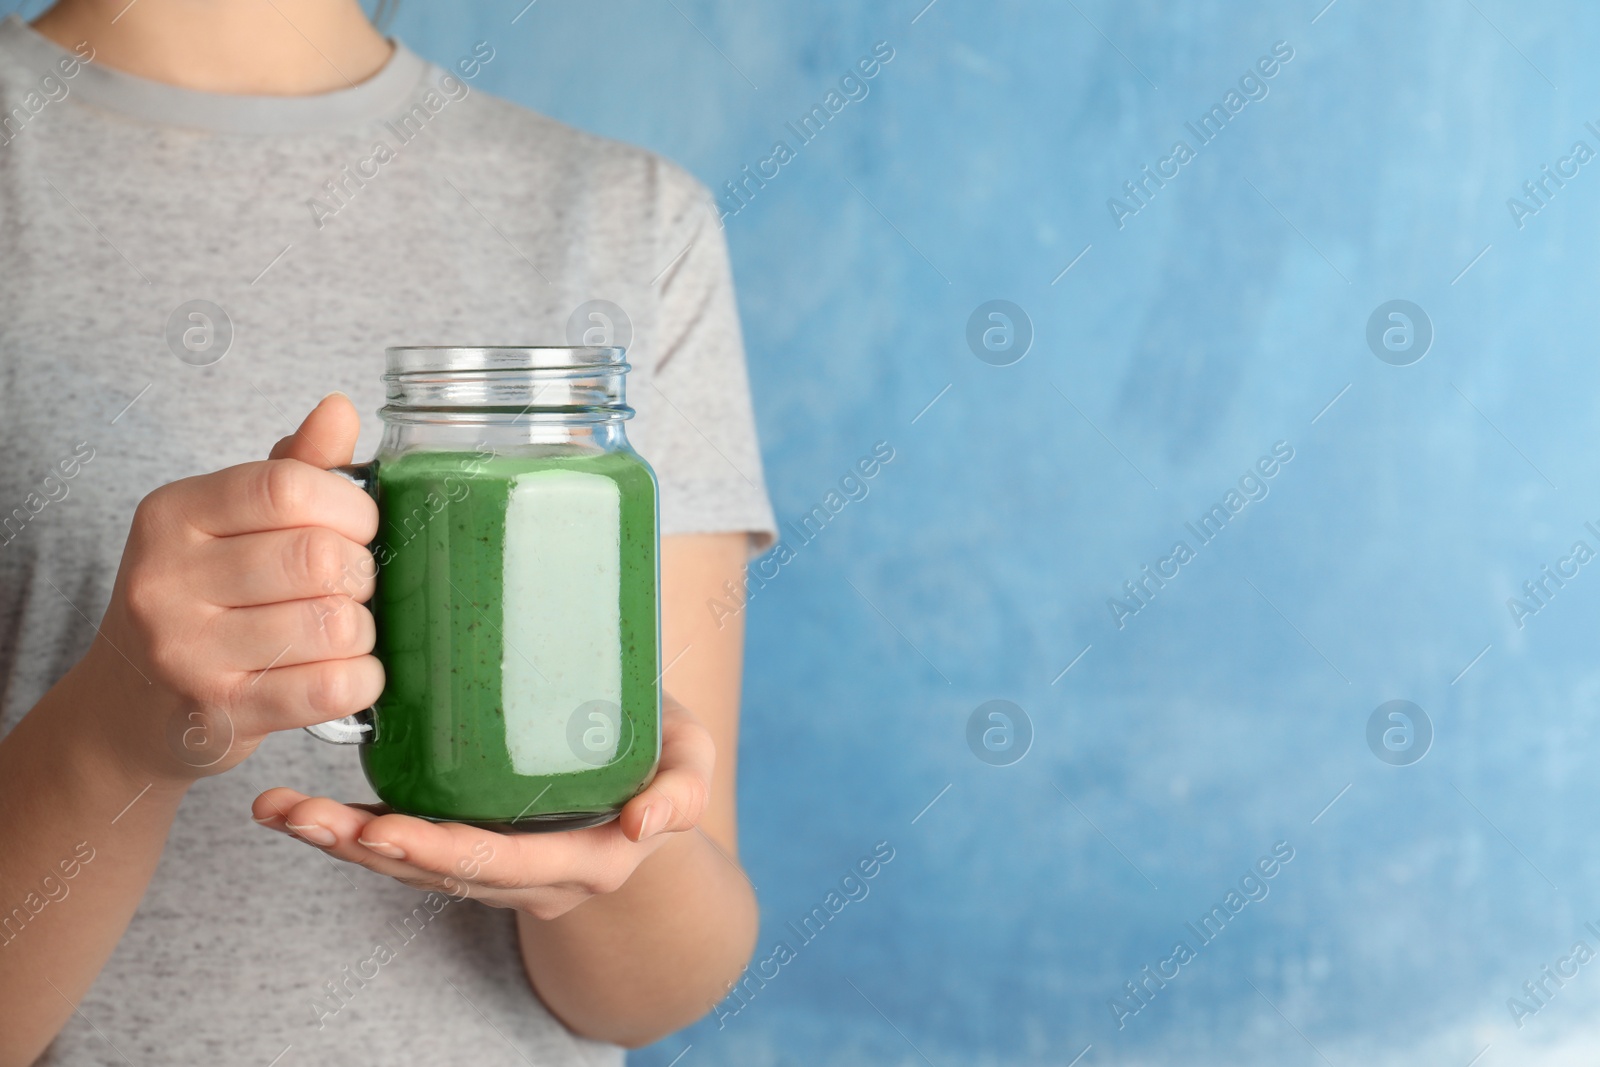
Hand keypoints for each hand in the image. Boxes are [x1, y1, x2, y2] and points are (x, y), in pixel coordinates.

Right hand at [75, 394, 381, 782]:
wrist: (131, 708)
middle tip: (354, 585)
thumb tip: (340, 408)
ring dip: (364, 630)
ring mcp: (188, 654)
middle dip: (362, 572)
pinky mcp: (219, 715)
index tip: (361, 525)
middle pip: (319, 559)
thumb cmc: (200, 599)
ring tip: (346, 630)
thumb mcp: (228, 523)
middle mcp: (167, 580)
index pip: (287, 488)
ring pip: (333, 625)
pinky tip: (352, 673)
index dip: (351, 506)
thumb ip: (290, 468)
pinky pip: (330, 689)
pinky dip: (363, 679)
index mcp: (173, 515)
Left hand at [250, 694, 713, 919]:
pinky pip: (407, 844)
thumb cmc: (668, 760)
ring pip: (410, 865)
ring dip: (340, 840)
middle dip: (362, 846)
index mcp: (586, 861)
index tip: (382, 831)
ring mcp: (496, 865)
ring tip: (277, 810)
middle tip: (298, 815)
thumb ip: (682, 792)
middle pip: (437, 871)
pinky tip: (299, 808)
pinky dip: (351, 828)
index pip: (503, 865)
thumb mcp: (693, 763)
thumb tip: (644, 825)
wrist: (651, 779)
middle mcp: (532, 879)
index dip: (439, 851)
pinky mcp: (470, 839)